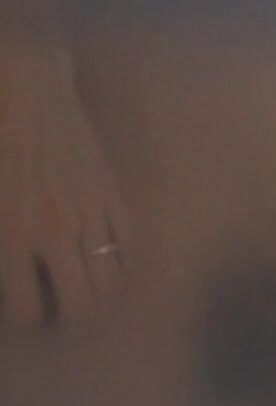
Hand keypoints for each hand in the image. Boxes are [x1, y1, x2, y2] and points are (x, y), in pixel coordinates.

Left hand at [0, 38, 129, 326]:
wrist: (23, 84)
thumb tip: (9, 273)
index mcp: (9, 234)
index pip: (29, 311)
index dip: (27, 319)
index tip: (25, 310)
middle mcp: (54, 233)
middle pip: (83, 308)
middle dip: (72, 318)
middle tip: (61, 306)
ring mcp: (91, 215)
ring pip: (113, 286)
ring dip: (100, 293)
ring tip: (87, 285)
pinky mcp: (114, 196)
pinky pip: (130, 248)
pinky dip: (119, 260)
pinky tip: (103, 253)